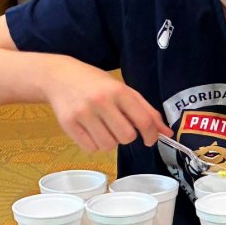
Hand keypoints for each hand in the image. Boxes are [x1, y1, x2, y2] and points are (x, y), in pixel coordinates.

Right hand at [45, 58, 169, 151]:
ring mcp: (83, 113)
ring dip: (110, 141)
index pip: (143, 121)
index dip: (151, 135)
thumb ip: (147, 111)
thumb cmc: (96, 84)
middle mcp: (101, 101)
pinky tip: (91, 130)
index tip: (150, 139)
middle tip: (120, 127)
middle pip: (127, 136)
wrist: (59, 77)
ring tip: (104, 127)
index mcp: (119, 91)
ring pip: (108, 145)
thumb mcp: (124, 90)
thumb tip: (166, 133)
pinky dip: (94, 144)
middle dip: (128, 136)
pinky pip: (90, 148)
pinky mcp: (67, 124)